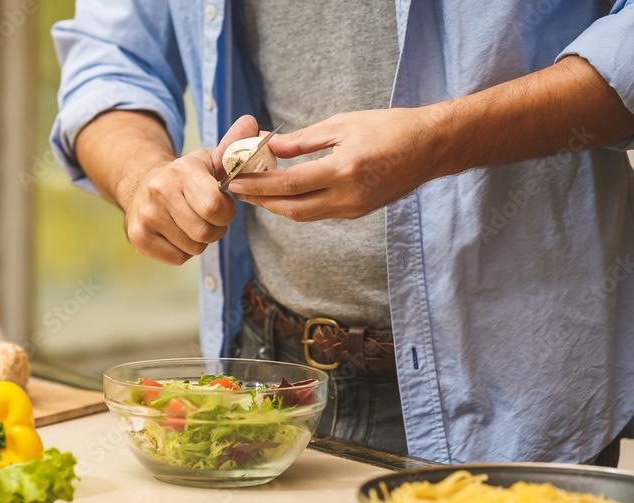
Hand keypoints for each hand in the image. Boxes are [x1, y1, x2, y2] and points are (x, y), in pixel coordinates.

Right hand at [117, 115, 259, 264]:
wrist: (143, 184)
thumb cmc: (186, 176)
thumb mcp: (210, 159)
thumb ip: (234, 147)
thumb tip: (252, 123)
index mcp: (181, 171)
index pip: (214, 208)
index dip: (226, 212)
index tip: (222, 204)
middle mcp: (159, 193)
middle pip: (205, 233)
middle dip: (216, 229)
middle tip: (209, 218)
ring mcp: (146, 217)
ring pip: (193, 248)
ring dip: (200, 241)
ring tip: (192, 223)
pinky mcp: (138, 238)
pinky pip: (178, 259)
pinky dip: (184, 251)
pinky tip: (178, 233)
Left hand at [227, 107, 442, 221]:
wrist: (430, 148)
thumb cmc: (390, 128)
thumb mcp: (344, 124)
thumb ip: (304, 139)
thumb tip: (270, 145)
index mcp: (343, 171)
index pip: (289, 184)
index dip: (258, 184)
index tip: (235, 179)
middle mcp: (347, 197)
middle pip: (291, 208)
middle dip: (261, 201)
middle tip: (236, 191)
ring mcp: (353, 209)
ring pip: (304, 215)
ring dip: (276, 206)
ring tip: (254, 194)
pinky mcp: (357, 212)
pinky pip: (318, 213)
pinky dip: (297, 205)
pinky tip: (283, 195)